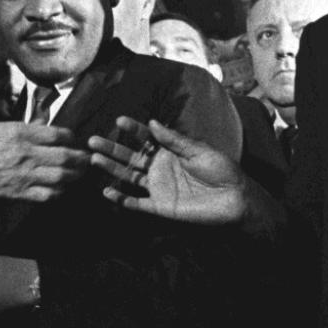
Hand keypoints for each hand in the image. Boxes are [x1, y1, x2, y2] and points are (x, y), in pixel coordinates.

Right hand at [0, 122, 85, 201]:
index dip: (70, 136)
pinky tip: (63, 189)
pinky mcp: (20, 192)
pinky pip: (47, 194)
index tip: (74, 138)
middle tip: (88, 157)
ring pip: (61, 176)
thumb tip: (42, 125)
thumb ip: (22, 127)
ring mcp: (25, 175)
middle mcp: (27, 154)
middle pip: (65, 156)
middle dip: (81, 157)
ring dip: (76, 175)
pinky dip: (59, 192)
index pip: (57, 134)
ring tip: (82, 173)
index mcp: (21, 134)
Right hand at [89, 117, 248, 224]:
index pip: (146, 138)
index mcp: (170, 152)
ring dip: (111, 169)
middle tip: (93, 141)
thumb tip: (152, 122)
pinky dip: (121, 199)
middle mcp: (160, 168)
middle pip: (130, 157)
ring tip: (93, 159)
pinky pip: (137, 203)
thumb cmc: (221, 170)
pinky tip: (106, 192)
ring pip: (129, 177)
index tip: (119, 120)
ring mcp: (158, 187)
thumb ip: (174, 139)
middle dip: (112, 149)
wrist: (234, 199)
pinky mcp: (160, 206)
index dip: (133, 130)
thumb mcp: (198, 150)